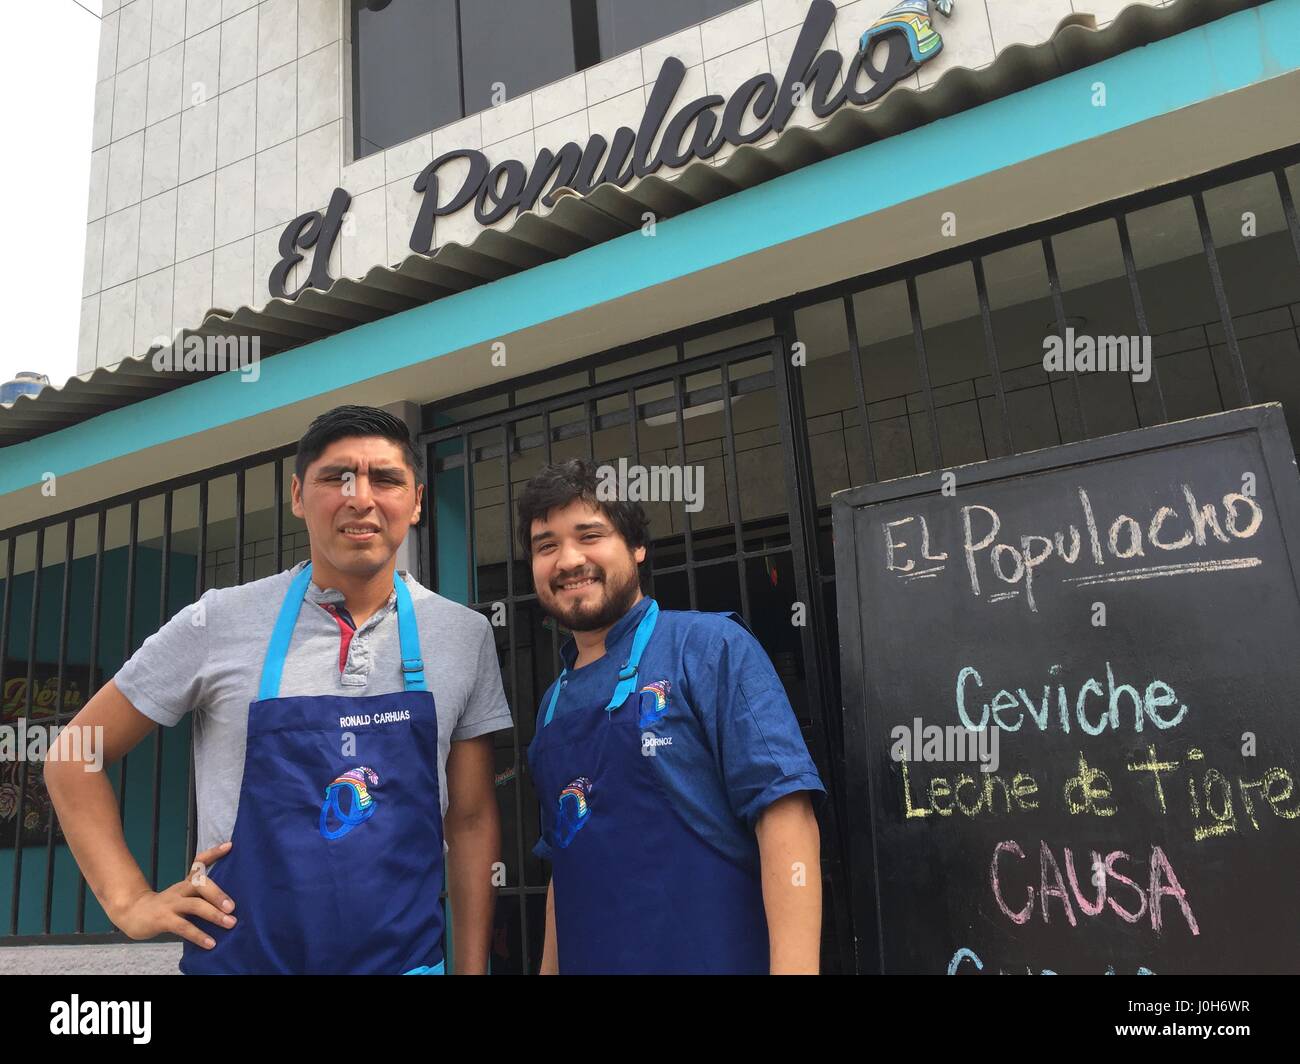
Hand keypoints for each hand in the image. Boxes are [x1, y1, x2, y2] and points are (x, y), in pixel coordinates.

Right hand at [110, 842, 237, 948]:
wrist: (132, 915)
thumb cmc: (165, 907)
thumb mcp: (182, 896)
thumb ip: (200, 896)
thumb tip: (229, 903)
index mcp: (186, 883)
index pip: (199, 862)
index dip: (213, 853)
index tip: (230, 845)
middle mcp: (180, 890)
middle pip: (200, 884)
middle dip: (218, 894)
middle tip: (233, 907)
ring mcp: (171, 904)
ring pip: (195, 905)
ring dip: (214, 915)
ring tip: (230, 923)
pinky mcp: (163, 920)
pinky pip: (184, 927)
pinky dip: (199, 936)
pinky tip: (211, 944)